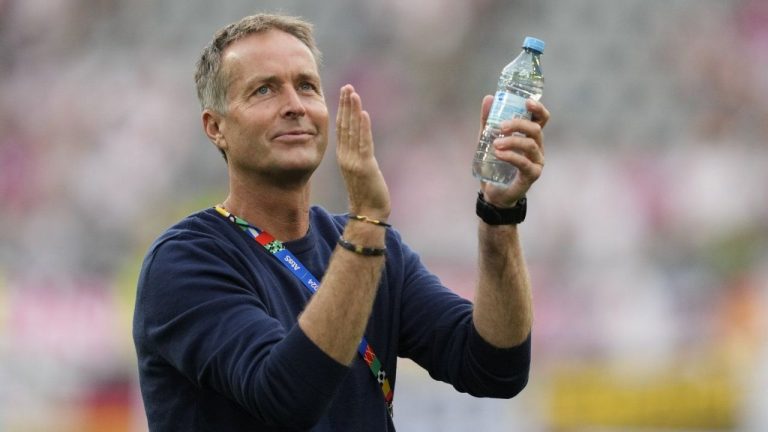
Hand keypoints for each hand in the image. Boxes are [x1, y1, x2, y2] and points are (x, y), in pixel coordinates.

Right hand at [336, 85, 390, 219]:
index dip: (342, 110)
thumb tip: (360, 144)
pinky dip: (363, 127)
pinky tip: (363, 113)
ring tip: (353, 93)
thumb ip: (357, 156)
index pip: (342, 129)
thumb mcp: (359, 171)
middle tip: (347, 87)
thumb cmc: (366, 193)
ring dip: (353, 111)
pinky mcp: (364, 166)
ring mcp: (354, 161)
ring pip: (352, 131)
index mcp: (343, 156)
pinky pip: (363, 143)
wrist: (368, 213)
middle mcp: (346, 156)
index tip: (344, 94)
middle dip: (345, 105)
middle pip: (345, 126)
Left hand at [477, 96, 549, 207]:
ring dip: (512, 141)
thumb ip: (488, 120)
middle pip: (536, 129)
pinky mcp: (532, 174)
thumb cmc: (493, 164)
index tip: (526, 102)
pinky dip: (511, 156)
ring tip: (495, 144)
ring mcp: (537, 161)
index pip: (541, 119)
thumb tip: (488, 98)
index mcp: (529, 136)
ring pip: (530, 145)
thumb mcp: (486, 139)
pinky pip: (524, 162)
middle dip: (519, 124)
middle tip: (501, 126)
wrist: (493, 192)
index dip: (538, 109)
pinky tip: (499, 154)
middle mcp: (537, 147)